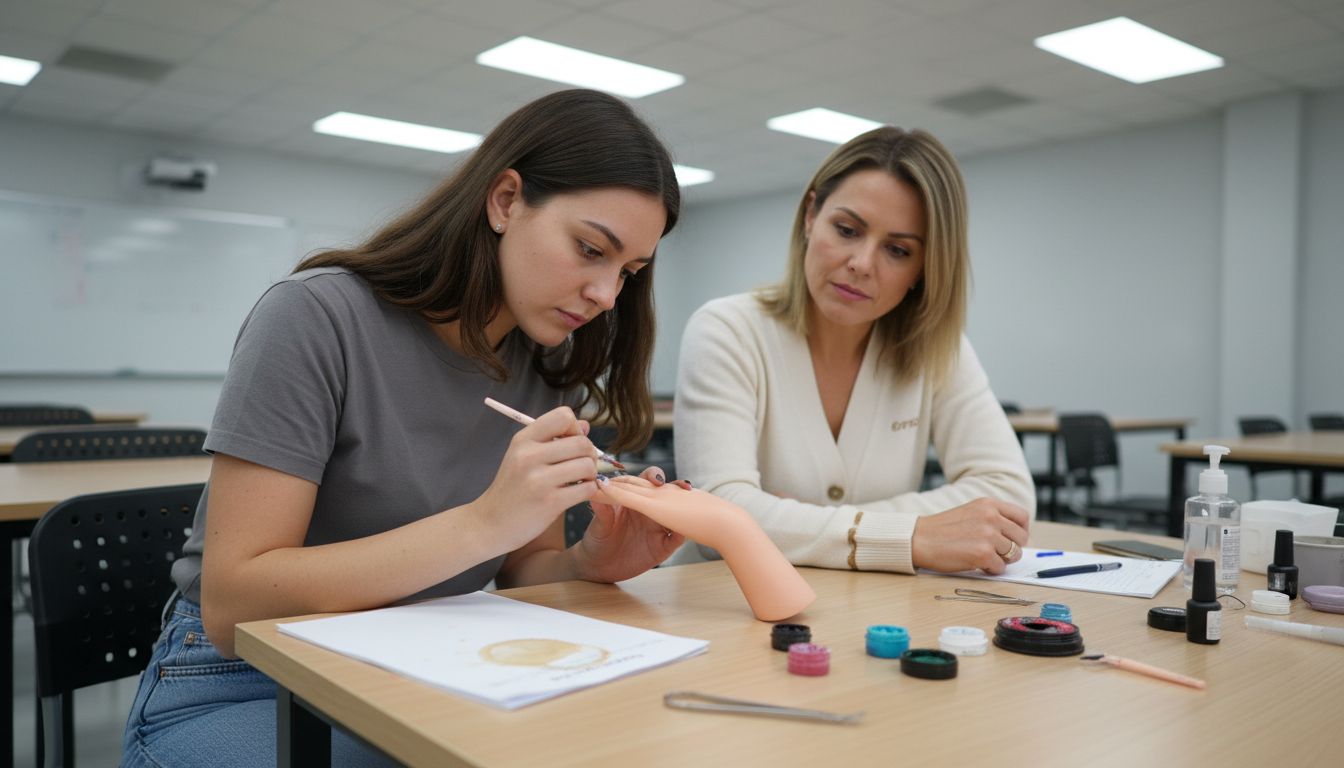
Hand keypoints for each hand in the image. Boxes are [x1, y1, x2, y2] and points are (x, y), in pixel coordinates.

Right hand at [472, 406, 600, 552]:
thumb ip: (553, 439)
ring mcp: (539, 479)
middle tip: (582, 465)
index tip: (571, 444)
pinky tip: (577, 493)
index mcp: (523, 439)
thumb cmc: (511, 488)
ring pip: (587, 465)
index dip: (575, 429)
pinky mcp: (550, 502)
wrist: (490, 523)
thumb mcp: (522, 456)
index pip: (563, 416)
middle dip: (589, 454)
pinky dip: (588, 491)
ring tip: (580, 480)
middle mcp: (529, 455)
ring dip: (590, 474)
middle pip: (581, 442)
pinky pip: (586, 489)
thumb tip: (585, 426)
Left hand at [572, 467, 686, 582]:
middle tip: (683, 487)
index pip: (648, 480)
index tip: (656, 480)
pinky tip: (683, 531)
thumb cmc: (597, 539)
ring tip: (691, 505)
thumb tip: (598, 487)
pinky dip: (682, 533)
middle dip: (678, 487)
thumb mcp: (598, 524)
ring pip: (677, 514)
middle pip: (669, 493)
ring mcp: (658, 527)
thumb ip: (602, 508)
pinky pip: (676, 538)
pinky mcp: (662, 546)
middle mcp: (649, 510)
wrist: (598, 566)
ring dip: (685, 508)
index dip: (655, 476)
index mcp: (634, 498)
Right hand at [910, 497, 1028, 574]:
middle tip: (998, 553)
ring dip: (1002, 560)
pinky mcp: (983, 553)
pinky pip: (1000, 568)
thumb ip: (993, 519)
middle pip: (1021, 537)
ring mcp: (988, 535)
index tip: (1014, 539)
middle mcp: (991, 517)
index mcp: (989, 504)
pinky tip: (977, 565)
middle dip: (1013, 548)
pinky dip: (990, 570)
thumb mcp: (971, 512)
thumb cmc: (942, 529)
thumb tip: (1018, 539)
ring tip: (985, 558)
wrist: (919, 539)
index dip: (1021, 530)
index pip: (1022, 516)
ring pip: (1014, 554)